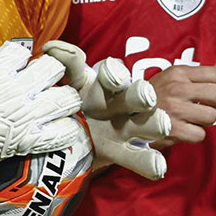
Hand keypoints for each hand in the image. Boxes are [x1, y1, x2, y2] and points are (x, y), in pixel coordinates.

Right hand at [0, 39, 82, 204]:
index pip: (19, 51)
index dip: (19, 54)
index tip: (16, 62)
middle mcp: (16, 92)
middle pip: (53, 68)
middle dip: (53, 69)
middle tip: (46, 78)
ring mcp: (25, 116)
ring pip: (64, 99)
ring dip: (66, 98)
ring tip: (60, 101)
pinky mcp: (28, 140)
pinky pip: (60, 134)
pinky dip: (66, 130)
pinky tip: (64, 127)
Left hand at [42, 40, 170, 178]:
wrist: (68, 137)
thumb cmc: (73, 103)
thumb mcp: (70, 82)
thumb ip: (67, 65)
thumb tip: (53, 48)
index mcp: (105, 84)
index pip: (112, 74)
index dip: (114, 75)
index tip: (113, 78)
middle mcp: (121, 103)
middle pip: (137, 95)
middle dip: (142, 95)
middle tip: (146, 98)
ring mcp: (126, 128)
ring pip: (148, 123)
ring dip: (156, 123)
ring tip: (162, 125)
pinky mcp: (123, 153)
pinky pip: (141, 159)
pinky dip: (150, 163)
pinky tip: (158, 167)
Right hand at [147, 59, 215, 144]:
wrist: (127, 116)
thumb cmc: (154, 96)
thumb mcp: (174, 77)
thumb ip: (201, 72)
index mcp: (178, 73)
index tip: (213, 92)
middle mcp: (176, 89)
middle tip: (213, 108)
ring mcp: (175, 110)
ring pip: (211, 116)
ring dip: (207, 121)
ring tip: (196, 119)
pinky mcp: (173, 130)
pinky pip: (200, 134)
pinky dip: (197, 134)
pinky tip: (188, 129)